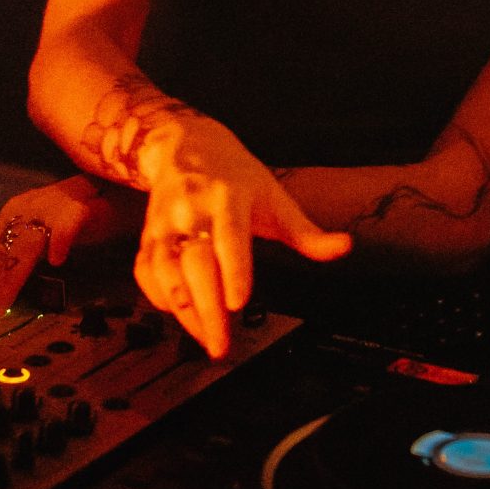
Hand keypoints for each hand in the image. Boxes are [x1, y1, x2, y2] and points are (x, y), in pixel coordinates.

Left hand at [0, 177, 128, 320]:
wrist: (115, 186)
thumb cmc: (76, 215)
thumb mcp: (39, 234)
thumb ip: (16, 254)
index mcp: (14, 214)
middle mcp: (27, 209)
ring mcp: (53, 207)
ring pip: (26, 246)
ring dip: (10, 278)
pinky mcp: (82, 207)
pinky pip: (69, 225)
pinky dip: (61, 242)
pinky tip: (57, 261)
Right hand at [133, 114, 351, 358]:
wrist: (185, 146)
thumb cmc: (236, 177)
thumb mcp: (275, 197)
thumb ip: (307, 232)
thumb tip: (345, 247)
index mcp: (227, 196)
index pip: (229, 236)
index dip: (233, 270)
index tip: (239, 303)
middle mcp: (191, 209)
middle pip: (195, 262)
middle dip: (207, 306)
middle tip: (222, 342)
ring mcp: (164, 223)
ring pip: (164, 271)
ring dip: (183, 310)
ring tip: (205, 337)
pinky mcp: (147, 236)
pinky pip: (145, 272)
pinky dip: (157, 298)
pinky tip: (179, 316)